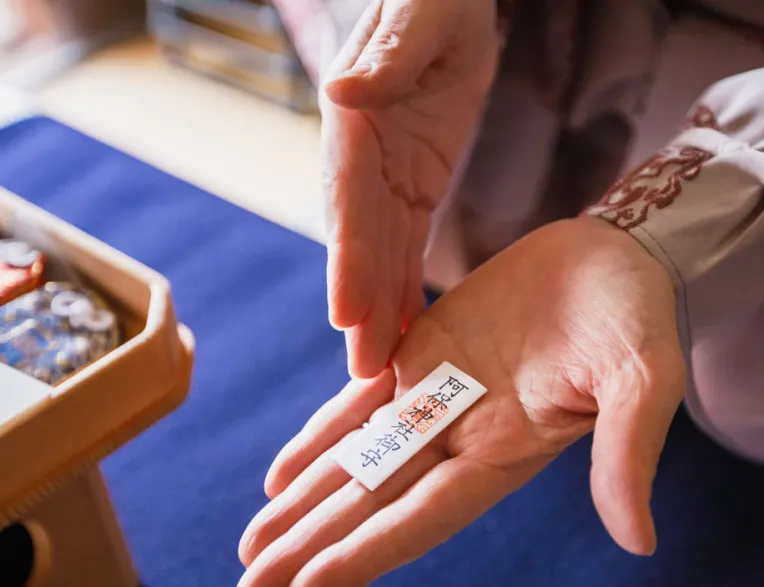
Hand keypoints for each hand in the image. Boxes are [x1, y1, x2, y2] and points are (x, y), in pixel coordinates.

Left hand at [236, 218, 685, 586]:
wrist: (615, 255)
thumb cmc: (637, 315)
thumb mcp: (644, 378)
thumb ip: (629, 452)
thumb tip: (639, 542)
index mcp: (505, 451)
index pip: (421, 516)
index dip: (363, 556)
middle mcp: (462, 436)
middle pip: (372, 501)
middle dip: (310, 549)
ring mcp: (437, 397)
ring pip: (356, 461)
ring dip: (303, 505)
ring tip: (250, 549)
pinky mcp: (423, 354)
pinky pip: (360, 404)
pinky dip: (319, 440)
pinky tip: (280, 477)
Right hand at [320, 0, 500, 377]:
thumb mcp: (420, 15)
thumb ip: (387, 57)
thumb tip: (344, 95)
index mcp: (356, 124)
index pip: (348, 200)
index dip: (347, 258)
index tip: (346, 312)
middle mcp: (361, 162)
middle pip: (359, 245)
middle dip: (361, 309)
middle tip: (365, 373)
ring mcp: (384, 181)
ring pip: (379, 259)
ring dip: (379, 315)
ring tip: (380, 374)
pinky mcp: (411, 190)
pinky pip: (405, 250)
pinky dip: (405, 293)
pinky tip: (407, 336)